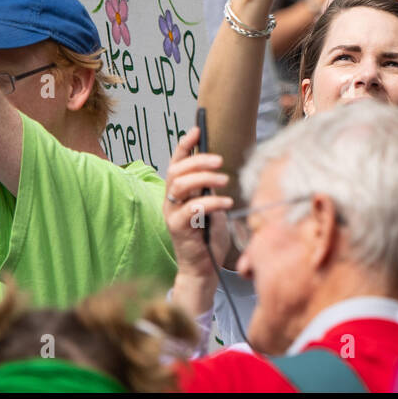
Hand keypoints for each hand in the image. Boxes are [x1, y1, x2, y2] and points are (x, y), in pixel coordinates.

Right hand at [162, 127, 233, 281]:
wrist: (206, 267)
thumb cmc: (209, 235)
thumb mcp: (213, 204)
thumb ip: (210, 187)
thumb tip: (218, 165)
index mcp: (178, 191)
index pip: (176, 163)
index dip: (184, 145)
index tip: (196, 131)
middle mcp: (171, 200)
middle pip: (177, 171)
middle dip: (198, 161)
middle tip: (220, 162)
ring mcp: (172, 214)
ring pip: (181, 185)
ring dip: (204, 178)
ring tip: (225, 181)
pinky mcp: (178, 228)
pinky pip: (191, 208)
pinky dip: (211, 202)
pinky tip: (227, 203)